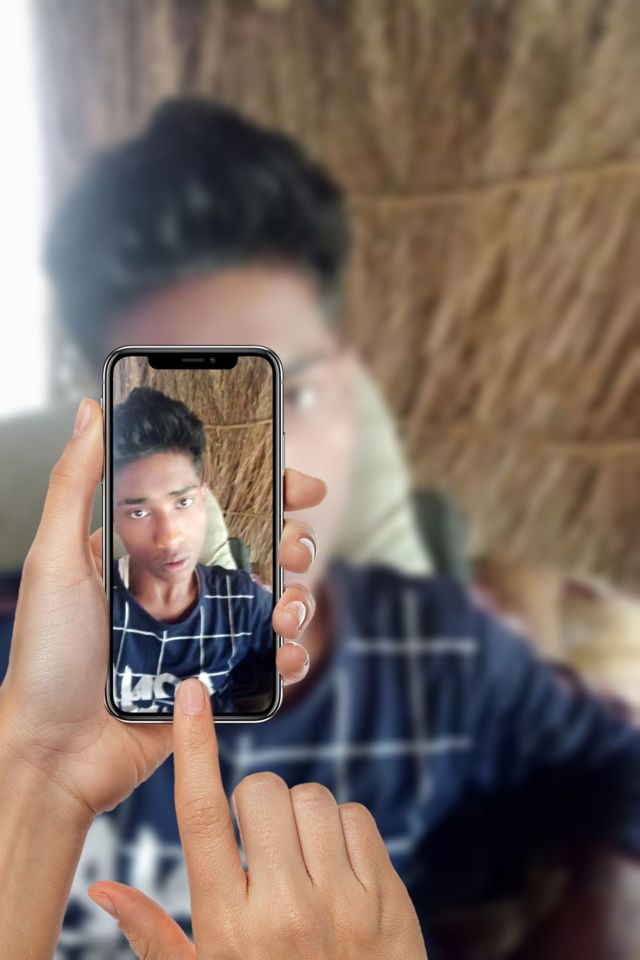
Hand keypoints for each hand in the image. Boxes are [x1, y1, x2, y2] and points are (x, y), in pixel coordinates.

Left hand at [0, 397, 324, 818]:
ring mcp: (205, 635)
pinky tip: (286, 654)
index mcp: (152, 552)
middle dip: (294, 542)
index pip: (220, 506)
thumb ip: (76, 482)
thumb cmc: (47, 655)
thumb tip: (90, 409)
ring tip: (287, 611)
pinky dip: (291, 655)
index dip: (266, 489)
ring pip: (276, 602)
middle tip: (295, 549)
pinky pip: (269, 661)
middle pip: (262, 550)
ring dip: (299, 598)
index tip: (299, 483)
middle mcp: (185, 587)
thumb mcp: (54, 558)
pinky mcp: (218, 680)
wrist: (53, 752)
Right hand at [88, 677, 428, 959]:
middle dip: (255, 802)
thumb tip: (104, 888)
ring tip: (299, 861)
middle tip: (259, 844)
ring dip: (299, 815)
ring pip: (313, 797)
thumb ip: (154, 935)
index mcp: (229, 927)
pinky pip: (358, 817)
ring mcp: (344, 902)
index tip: (191, 696)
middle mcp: (286, 909)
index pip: (201, 816)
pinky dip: (341, 829)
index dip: (193, 747)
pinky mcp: (388, 897)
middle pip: (261, 791)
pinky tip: (334, 868)